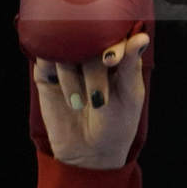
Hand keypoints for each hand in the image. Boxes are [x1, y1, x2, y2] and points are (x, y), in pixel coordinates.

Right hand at [32, 33, 149, 169]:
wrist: (90, 153)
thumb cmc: (117, 125)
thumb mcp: (130, 96)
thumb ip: (131, 65)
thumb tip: (142, 37)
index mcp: (115, 56)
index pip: (112, 34)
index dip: (111, 41)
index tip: (110, 60)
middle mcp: (90, 55)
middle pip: (87, 41)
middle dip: (93, 67)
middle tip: (98, 94)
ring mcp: (68, 63)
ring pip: (64, 49)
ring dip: (72, 77)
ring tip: (81, 104)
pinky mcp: (47, 74)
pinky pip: (44, 59)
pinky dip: (53, 72)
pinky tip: (58, 87)